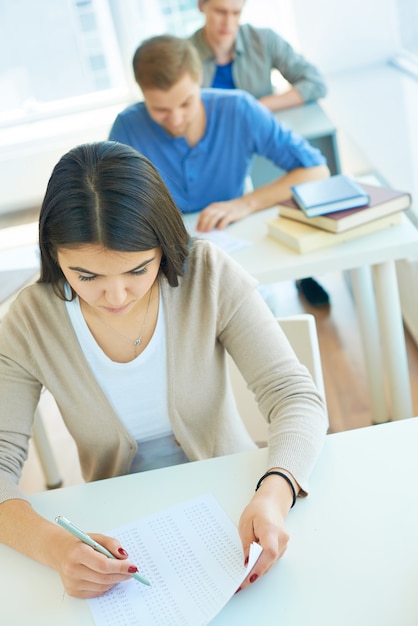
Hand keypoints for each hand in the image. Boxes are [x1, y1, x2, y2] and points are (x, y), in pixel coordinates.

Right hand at [57, 532, 140, 597]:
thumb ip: (111, 544)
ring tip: (120, 572)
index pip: (103, 565)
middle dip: (121, 575)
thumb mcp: (96, 537)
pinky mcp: (72, 592)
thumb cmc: (80, 543)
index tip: (132, 567)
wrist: (60, 552)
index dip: (120, 567)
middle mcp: (72, 569)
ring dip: (115, 580)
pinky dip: (106, 585)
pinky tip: (107, 577)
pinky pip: (96, 592)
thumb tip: (124, 556)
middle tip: (131, 571)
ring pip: (102, 586)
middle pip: (104, 578)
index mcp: (77, 552)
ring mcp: (71, 583)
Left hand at [195, 199, 251, 231]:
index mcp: (214, 206)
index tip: (197, 229)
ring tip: (207, 232)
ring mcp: (225, 210)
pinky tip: (219, 230)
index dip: (199, 221)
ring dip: (209, 225)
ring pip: (215, 217)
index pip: (204, 213)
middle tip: (201, 232)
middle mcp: (218, 207)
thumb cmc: (230, 209)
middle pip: (208, 215)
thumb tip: (204, 227)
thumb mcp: (220, 209)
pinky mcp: (232, 214)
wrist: (244, 204)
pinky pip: (225, 219)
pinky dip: (221, 224)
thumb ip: (213, 215)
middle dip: (203, 224)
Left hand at [237, 473, 295, 590]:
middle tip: (239, 585)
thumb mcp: (245, 524)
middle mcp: (281, 538)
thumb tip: (247, 563)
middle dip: (254, 574)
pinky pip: (271, 560)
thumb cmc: (257, 510)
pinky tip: (251, 570)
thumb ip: (247, 544)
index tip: (248, 578)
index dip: (259, 567)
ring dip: (257, 571)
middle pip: (269, 561)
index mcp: (271, 528)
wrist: (271, 502)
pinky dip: (261, 565)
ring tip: (242, 581)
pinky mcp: (282, 548)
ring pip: (270, 563)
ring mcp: (284, 544)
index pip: (269, 551)